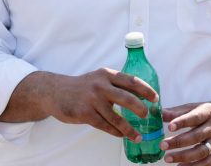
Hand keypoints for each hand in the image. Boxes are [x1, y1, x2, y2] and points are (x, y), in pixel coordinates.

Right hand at [43, 69, 157, 141]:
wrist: (55, 91)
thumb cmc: (82, 86)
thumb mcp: (98, 78)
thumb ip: (115, 84)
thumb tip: (139, 96)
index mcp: (107, 74)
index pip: (132, 81)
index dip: (146, 90)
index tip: (156, 99)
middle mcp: (101, 85)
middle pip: (127, 98)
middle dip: (140, 109)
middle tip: (147, 116)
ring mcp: (92, 100)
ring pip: (117, 118)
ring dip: (129, 129)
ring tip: (138, 136)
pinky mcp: (85, 113)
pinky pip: (105, 126)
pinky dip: (115, 132)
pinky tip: (121, 135)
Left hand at [159, 100, 210, 164]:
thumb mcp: (197, 106)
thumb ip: (178, 111)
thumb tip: (160, 113)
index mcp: (208, 112)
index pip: (195, 117)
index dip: (182, 121)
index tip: (169, 126)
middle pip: (196, 136)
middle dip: (179, 142)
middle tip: (163, 145)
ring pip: (201, 151)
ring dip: (184, 157)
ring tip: (168, 158)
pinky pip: (208, 162)